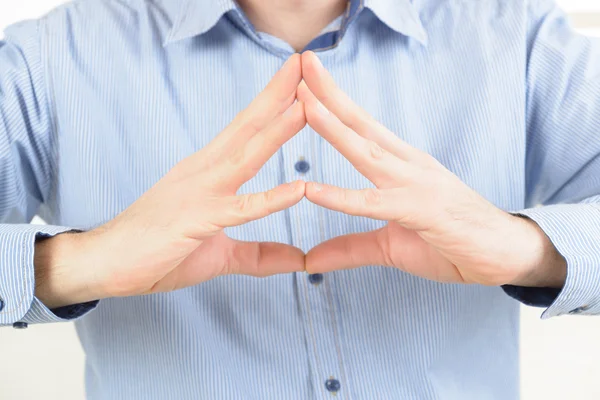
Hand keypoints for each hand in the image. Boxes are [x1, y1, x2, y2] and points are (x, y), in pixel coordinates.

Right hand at [35, 55, 306, 307]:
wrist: (106, 263)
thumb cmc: (159, 251)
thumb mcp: (221, 254)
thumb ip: (261, 254)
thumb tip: (300, 260)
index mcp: (207, 170)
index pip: (245, 129)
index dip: (272, 102)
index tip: (298, 78)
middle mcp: (204, 171)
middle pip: (247, 127)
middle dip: (278, 94)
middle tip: (306, 62)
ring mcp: (200, 193)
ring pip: (247, 156)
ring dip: (277, 129)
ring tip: (307, 103)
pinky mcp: (196, 221)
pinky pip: (240, 210)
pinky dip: (271, 199)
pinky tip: (300, 189)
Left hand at [298, 51, 565, 287]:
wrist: (507, 256)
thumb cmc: (451, 243)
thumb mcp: (390, 246)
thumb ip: (348, 248)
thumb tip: (309, 260)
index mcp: (403, 165)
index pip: (364, 127)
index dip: (335, 102)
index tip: (306, 80)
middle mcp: (408, 166)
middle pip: (362, 125)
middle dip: (330, 93)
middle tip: (302, 61)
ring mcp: (417, 185)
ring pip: (367, 152)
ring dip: (333, 126)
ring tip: (303, 101)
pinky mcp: (422, 212)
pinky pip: (374, 204)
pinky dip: (342, 198)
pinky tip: (310, 190)